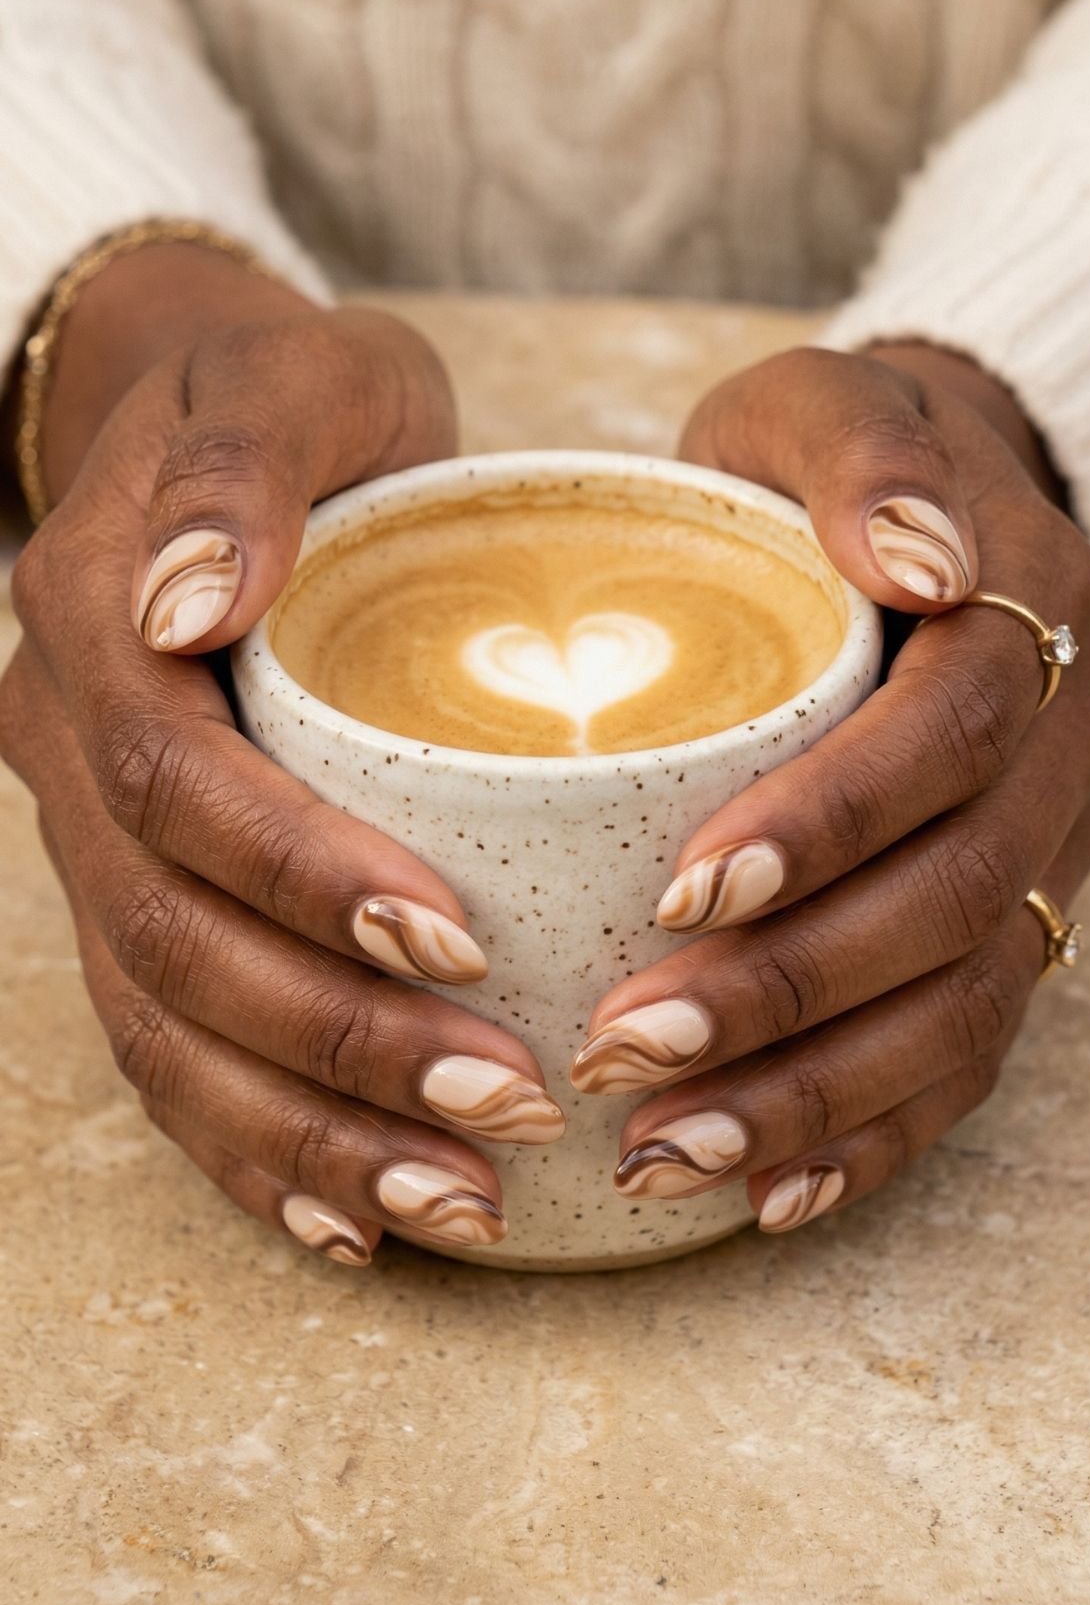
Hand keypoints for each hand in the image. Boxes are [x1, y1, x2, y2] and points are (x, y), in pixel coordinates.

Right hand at [1, 243, 564, 1265]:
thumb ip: (240, 468)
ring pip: (165, 1030)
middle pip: (174, 942)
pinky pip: (168, 1057)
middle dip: (338, 1041)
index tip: (460, 938)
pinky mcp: (135, 904)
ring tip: (463, 1205)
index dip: (303, 879)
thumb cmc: (298, 406)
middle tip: (510, 1106)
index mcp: (92, 628)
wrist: (220, 440)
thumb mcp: (291, 378)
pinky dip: (257, 1153)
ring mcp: (87, 846)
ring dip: (309, 1134)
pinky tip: (360, 1225)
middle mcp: (65, 754)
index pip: (175, 786)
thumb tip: (188, 599)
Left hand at [571, 343, 1089, 1233]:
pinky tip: (763, 1195)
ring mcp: (1049, 858)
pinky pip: (967, 1062)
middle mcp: (1061, 755)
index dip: (830, 824)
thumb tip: (913, 548)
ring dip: (814, 1095)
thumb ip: (858, 453)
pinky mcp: (1013, 931)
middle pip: (954, 902)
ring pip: (963, 1008)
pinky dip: (871, 1138)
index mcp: (1029, 619)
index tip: (681, 892)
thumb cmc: (825, 473)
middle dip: (792, 992)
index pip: (947, 738)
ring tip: (662, 1153)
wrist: (920, 523)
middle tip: (627, 1053)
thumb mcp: (825, 408)